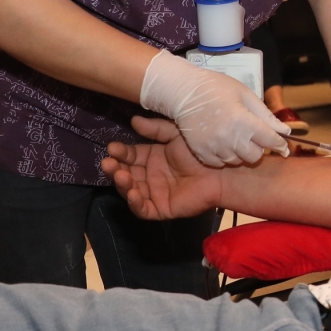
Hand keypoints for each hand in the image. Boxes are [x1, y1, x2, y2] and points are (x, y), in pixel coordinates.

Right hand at [102, 116, 227, 219]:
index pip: (130, 156)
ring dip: (121, 184)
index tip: (112, 148)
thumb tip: (133, 121)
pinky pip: (143, 209)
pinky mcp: (162, 209)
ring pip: (131, 191)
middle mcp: (151, 176)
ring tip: (120, 175)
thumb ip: (156, 129)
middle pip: (126, 174)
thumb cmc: (202, 150)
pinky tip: (132, 193)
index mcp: (153, 157)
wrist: (223, 170)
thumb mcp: (176, 133)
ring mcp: (155, 193)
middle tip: (108, 163)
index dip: (120, 153)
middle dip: (115, 169)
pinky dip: (135, 203)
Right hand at [138, 51, 290, 165]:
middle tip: (252, 136)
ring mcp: (215, 147)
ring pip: (238, 161)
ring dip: (240, 152)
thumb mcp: (245, 95)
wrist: (183, 92)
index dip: (280, 144)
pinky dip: (224, 156)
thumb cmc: (216, 88)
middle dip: (258, 147)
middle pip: (255, 156)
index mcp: (244, 121)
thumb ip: (266, 115)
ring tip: (234, 136)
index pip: (270, 141)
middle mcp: (230, 138)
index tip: (283, 147)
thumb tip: (285, 131)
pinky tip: (222, 143)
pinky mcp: (201, 152)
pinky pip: (220, 163)